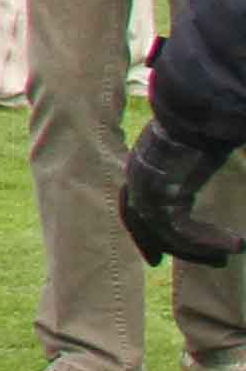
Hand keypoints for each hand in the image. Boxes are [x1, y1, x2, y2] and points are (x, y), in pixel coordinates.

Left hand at [125, 117, 240, 266]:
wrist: (195, 108)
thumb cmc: (201, 123)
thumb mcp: (194, 150)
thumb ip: (191, 168)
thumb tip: (198, 176)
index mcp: (142, 168)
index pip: (136, 210)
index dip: (145, 235)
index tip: (158, 259)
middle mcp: (139, 180)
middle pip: (148, 226)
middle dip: (176, 249)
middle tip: (213, 262)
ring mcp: (147, 188)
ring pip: (170, 233)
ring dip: (202, 247)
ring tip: (234, 251)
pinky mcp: (162, 194)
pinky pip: (182, 229)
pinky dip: (208, 240)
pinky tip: (237, 245)